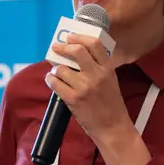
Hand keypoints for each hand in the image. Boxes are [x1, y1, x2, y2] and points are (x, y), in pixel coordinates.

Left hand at [47, 33, 151, 164]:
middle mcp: (96, 75)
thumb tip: (77, 54)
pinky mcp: (73, 99)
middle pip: (77, 51)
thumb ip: (98, 67)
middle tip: (57, 48)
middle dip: (63, 47)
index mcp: (107, 69)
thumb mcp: (111, 80)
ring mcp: (84, 87)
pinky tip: (52, 80)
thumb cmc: (111, 104)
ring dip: (56, 68)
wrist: (112, 127)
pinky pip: (55, 82)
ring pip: (62, 68)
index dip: (80, 37)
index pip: (95, 44)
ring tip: (57, 72)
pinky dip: (50, 79)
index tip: (71, 37)